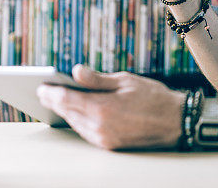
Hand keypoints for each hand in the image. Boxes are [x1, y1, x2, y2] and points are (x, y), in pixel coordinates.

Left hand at [37, 65, 185, 149]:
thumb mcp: (126, 80)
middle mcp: (100, 127)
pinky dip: (79, 121)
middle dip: (55, 101)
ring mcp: (104, 139)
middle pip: (68, 113)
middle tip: (44, 91)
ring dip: (66, 112)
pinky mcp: (109, 146)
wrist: (175, 122)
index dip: (51, 91)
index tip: (41, 85)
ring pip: (75, 124)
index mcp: (103, 107)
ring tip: (57, 100)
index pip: (66, 99)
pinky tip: (76, 112)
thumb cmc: (153, 97)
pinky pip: (86, 132)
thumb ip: (97, 79)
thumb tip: (75, 71)